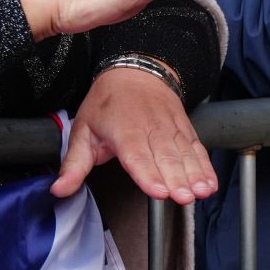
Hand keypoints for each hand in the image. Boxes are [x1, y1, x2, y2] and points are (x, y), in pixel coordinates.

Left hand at [53, 65, 216, 202]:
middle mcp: (150, 129)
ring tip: (201, 192)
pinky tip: (210, 183)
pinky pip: (196, 148)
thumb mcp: (83, 130)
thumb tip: (59, 189)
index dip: (147, 174)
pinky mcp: (184, 129)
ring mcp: (170, 129)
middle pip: (164, 157)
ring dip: (194, 174)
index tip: (158, 190)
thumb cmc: (107, 104)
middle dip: (176, 179)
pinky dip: (206, 166)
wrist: (135, 72)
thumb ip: (74, 164)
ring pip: (184, 153)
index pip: (136, 155)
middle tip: (184, 198)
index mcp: (123, 130)